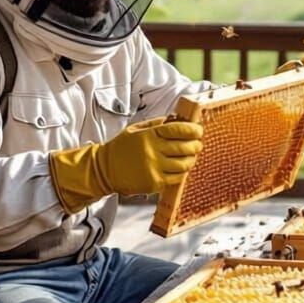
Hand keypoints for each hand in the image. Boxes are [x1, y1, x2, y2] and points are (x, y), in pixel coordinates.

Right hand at [49, 117, 203, 211]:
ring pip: (184, 164)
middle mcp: (153, 151)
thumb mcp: (137, 129)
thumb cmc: (121, 148)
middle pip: (185, 148)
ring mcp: (154, 168)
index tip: (198, 130)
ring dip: (191, 160)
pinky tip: (180, 168)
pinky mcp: (154, 183)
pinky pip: (176, 178)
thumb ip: (157, 124)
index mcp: (149, 135)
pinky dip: (181, 173)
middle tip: (198, 144)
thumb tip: (178, 119)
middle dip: (196, 145)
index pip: (178, 129)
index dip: (193, 129)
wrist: (104, 170)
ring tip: (190, 156)